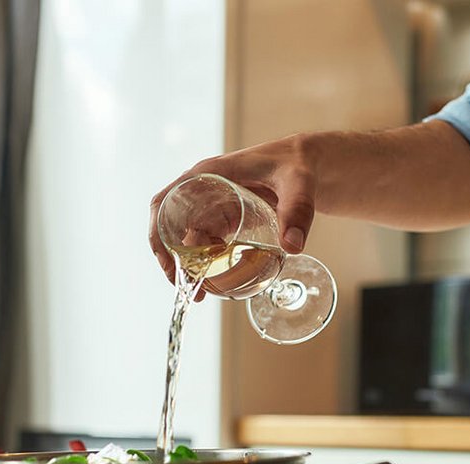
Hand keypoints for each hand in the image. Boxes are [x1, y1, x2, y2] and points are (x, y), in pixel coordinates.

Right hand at [147, 134, 318, 289]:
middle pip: (172, 225)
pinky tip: (216, 280)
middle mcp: (205, 189)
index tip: (169, 262)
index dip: (159, 232)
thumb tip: (292, 246)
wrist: (310, 163)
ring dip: (190, 264)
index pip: (166, 201)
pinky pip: (208, 241)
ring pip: (189, 237)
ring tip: (201, 293)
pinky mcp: (227, 217)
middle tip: (189, 288)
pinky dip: (207, 261)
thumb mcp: (299, 183)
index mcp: (209, 174)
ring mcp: (215, 204)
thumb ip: (297, 210)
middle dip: (174, 259)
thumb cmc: (298, 163)